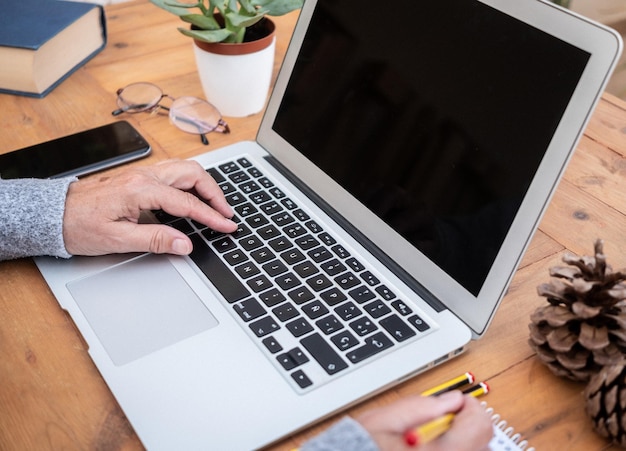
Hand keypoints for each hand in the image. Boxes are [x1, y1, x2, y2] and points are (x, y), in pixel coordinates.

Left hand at [63, 159, 236, 255]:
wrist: (53, 214)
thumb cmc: (78, 225)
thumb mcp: (117, 240)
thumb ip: (155, 240)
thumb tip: (184, 244)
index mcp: (140, 189)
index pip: (187, 202)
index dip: (211, 216)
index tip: (227, 226)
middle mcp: (143, 176)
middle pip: (192, 174)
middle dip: (214, 193)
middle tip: (226, 214)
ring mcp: (141, 174)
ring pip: (184, 169)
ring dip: (204, 185)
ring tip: (215, 206)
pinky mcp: (137, 178)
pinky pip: (173, 173)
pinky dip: (191, 184)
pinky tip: (192, 198)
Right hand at [356, 391, 492, 450]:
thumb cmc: (361, 448)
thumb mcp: (385, 421)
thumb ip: (421, 406)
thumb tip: (451, 399)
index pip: (480, 424)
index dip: (470, 406)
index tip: (455, 402)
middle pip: (483, 443)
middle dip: (466, 426)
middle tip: (440, 420)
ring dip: (461, 441)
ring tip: (430, 439)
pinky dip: (453, 449)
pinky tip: (428, 449)